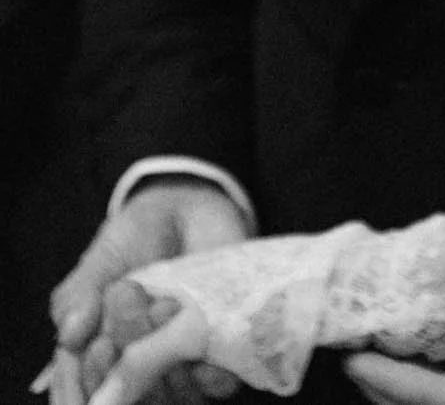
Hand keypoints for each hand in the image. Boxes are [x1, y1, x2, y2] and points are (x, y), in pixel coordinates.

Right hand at [47, 181, 248, 404]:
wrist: (190, 209)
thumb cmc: (137, 241)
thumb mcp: (100, 261)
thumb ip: (78, 297)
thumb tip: (70, 335)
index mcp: (102, 361)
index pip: (90, 396)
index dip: (94, 381)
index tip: (100, 345)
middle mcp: (141, 374)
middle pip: (131, 397)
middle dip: (129, 357)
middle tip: (129, 297)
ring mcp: (181, 369)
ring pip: (171, 397)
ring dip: (164, 354)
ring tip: (165, 302)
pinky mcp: (222, 357)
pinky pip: (216, 387)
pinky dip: (206, 369)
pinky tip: (199, 334)